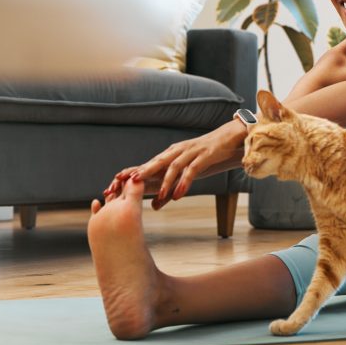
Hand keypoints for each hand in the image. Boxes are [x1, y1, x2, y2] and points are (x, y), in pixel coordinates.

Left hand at [103, 126, 241, 209]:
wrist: (230, 138)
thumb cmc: (206, 156)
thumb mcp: (186, 170)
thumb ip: (170, 187)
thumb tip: (154, 205)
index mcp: (170, 153)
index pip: (148, 164)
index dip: (132, 172)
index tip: (115, 182)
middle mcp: (178, 151)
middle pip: (157, 162)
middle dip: (143, 173)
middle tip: (129, 183)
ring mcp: (191, 152)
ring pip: (174, 167)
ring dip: (167, 182)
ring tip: (160, 196)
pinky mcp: (204, 156)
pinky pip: (192, 170)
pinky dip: (185, 182)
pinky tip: (180, 194)